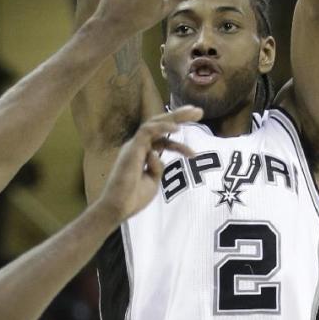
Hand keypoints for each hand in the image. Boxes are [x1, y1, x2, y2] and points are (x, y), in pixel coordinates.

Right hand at [96, 107, 201, 221]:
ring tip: (194, 113)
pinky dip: (162, 128)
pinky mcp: (132, 148)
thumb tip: (161, 159)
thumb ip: (158, 168)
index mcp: (142, 154)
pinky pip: (146, 131)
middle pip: (160, 126)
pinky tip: (176, 128)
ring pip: (154, 123)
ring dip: (175, 117)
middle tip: (199, 111)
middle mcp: (138, 146)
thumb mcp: (153, 181)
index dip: (179, 144)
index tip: (194, 154)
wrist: (119, 208)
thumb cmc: (133, 198)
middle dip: (180, 116)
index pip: (163, 142)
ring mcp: (135, 146)